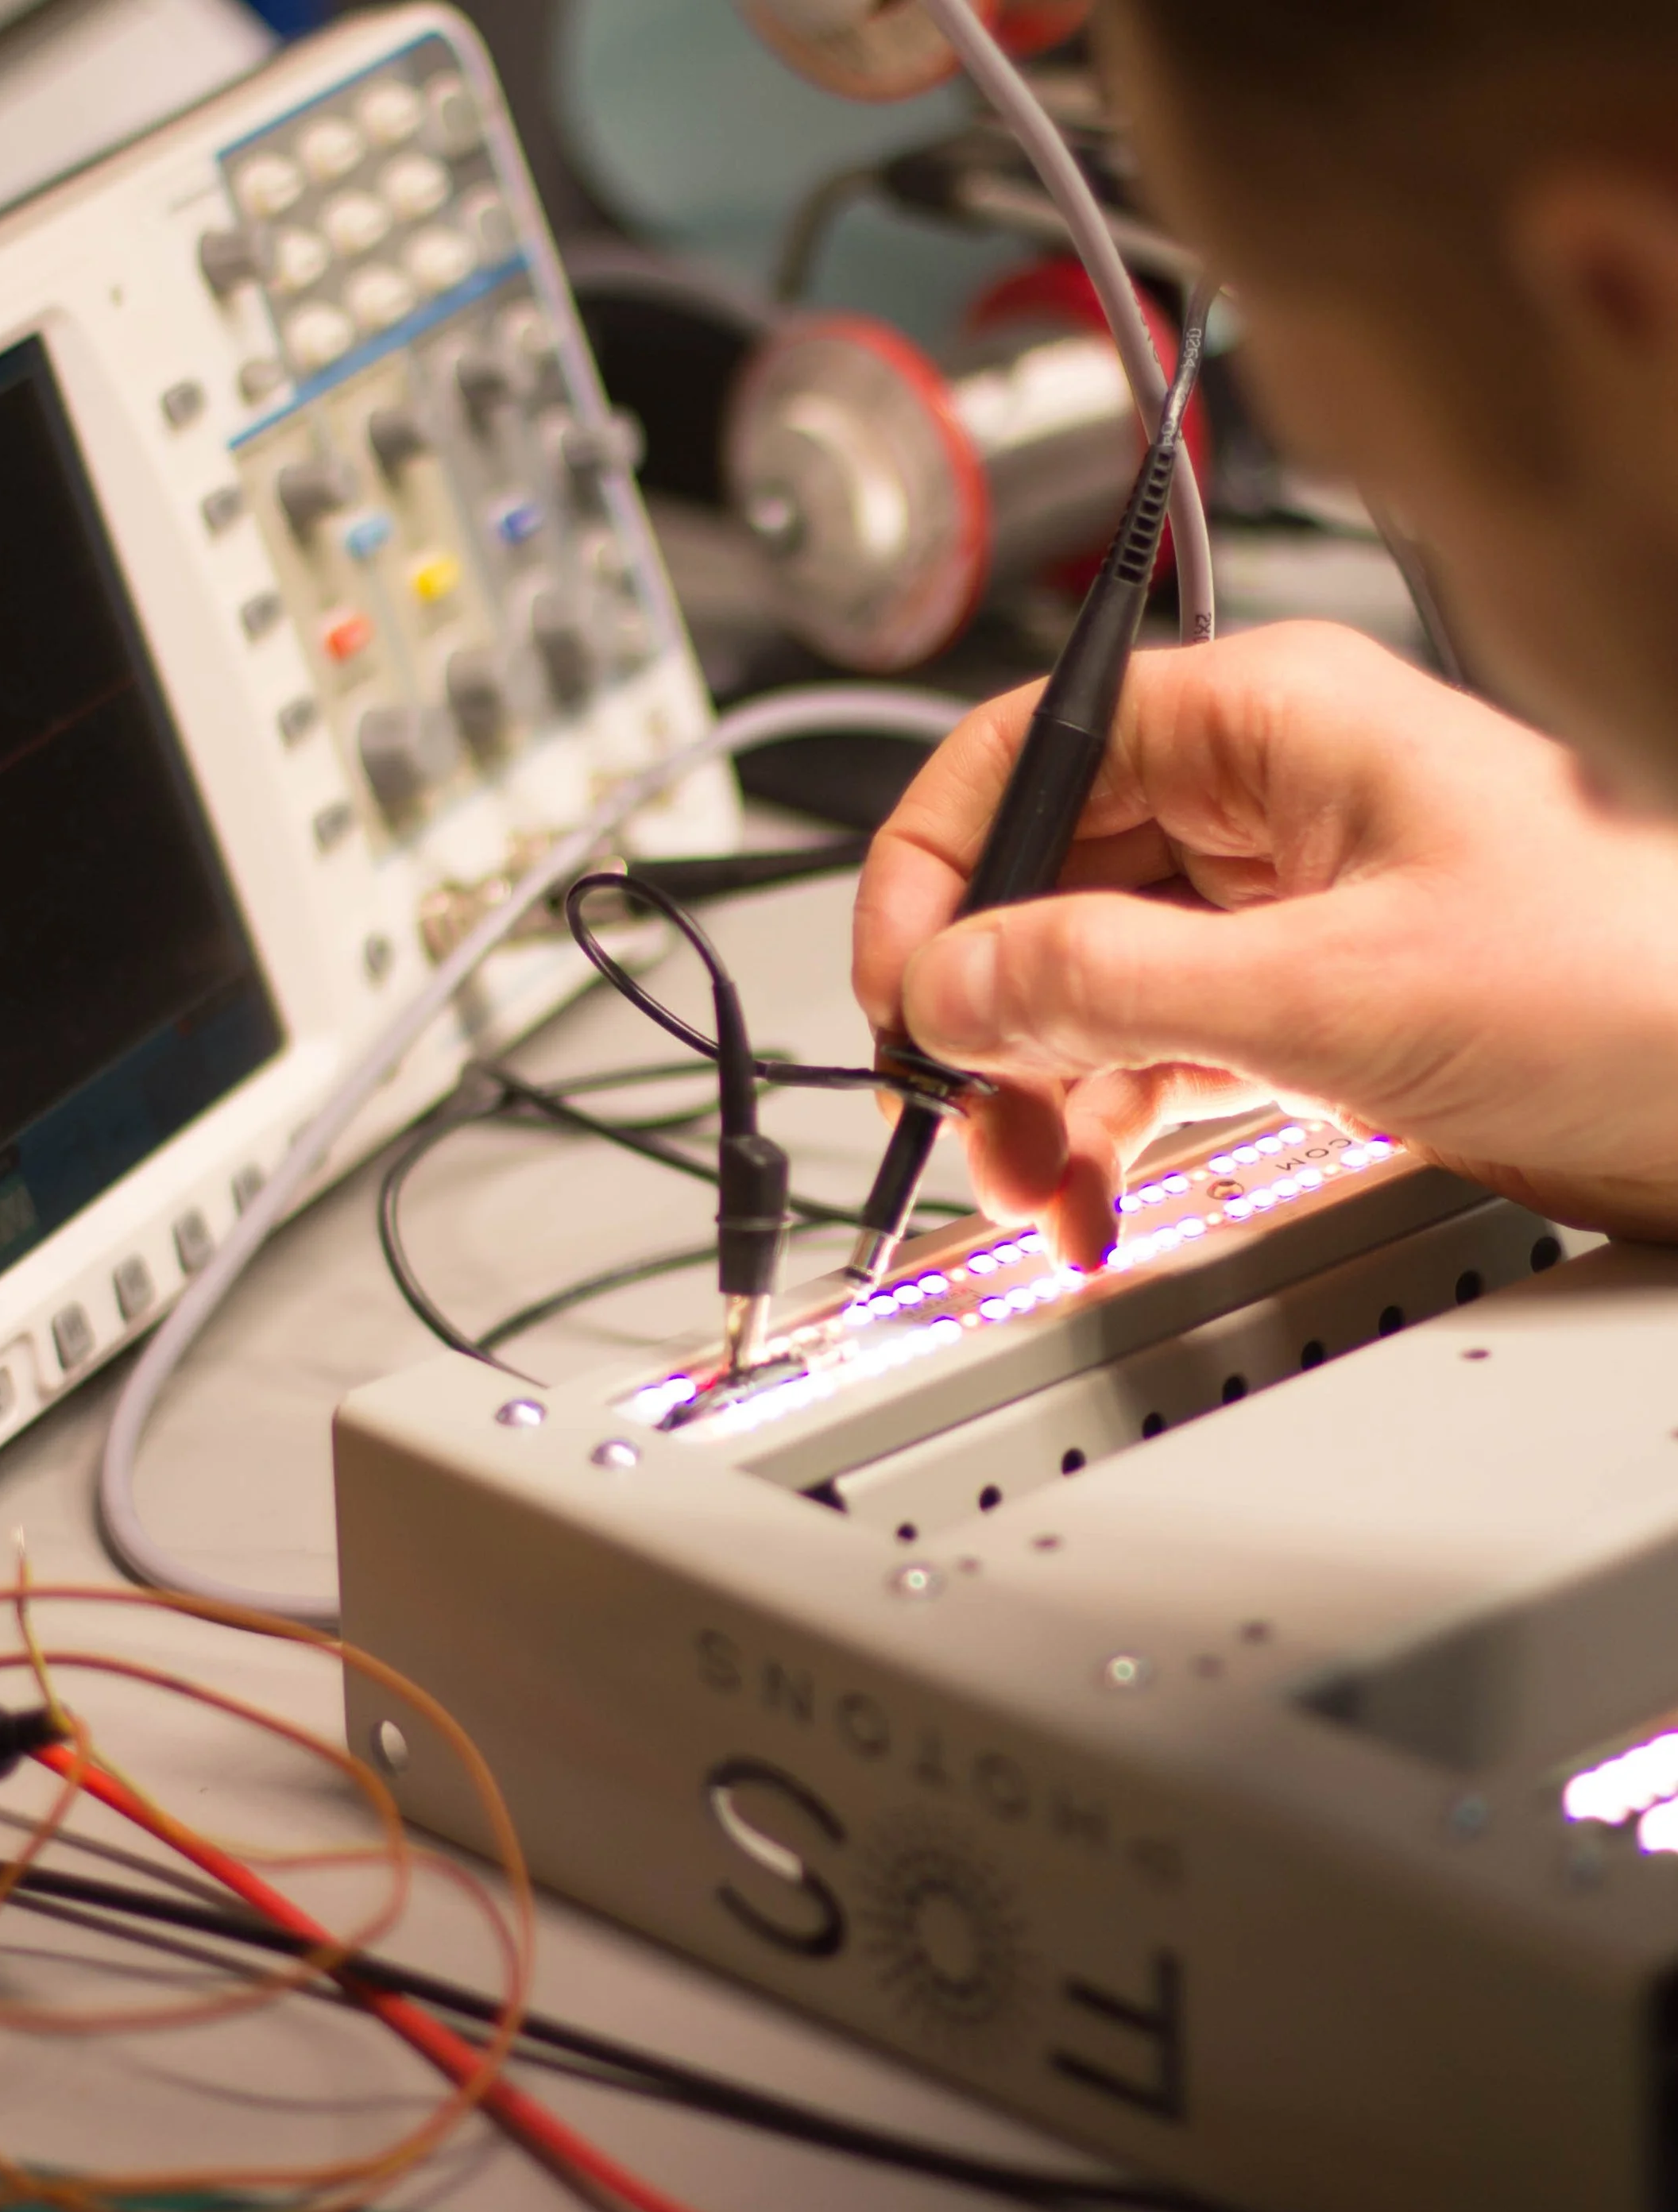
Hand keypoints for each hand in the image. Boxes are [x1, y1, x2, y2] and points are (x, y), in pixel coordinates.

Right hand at [853, 621, 1677, 1262]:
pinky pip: (1155, 1047)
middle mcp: (1261, 800)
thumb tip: (952, 982)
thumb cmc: (1636, 978)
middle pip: (1042, 880)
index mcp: (1268, 723)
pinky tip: (1093, 1192)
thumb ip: (1110, 982)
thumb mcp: (1332, 989)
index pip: (1028, 753)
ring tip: (1036, 1185)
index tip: (901, 989)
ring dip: (1039, 1087)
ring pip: (1086, 977)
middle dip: (985, 1010)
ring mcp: (1279, 905)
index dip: (935, 868)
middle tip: (963, 1114)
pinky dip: (1109, 1122)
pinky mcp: (1304, 1000)